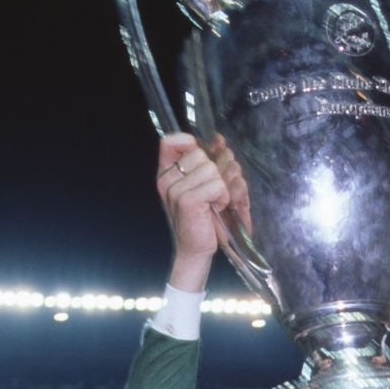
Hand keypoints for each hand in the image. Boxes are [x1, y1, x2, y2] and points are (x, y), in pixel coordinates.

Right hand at [156, 133, 228, 291]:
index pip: (172, 141)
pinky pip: (217, 184)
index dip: (191, 144)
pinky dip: (223, 197)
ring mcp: (175, 189)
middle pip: (201, 154)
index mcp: (166, 173)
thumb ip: (208, 161)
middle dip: (215, 173)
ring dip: (221, 188)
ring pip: (212, 169)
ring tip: (213, 203)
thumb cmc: (203, 218)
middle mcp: (167, 179)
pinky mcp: (187, 200)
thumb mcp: (204, 185)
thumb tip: (219, 140)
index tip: (203, 160)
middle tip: (211, 194)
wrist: (196, 249)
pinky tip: (215, 209)